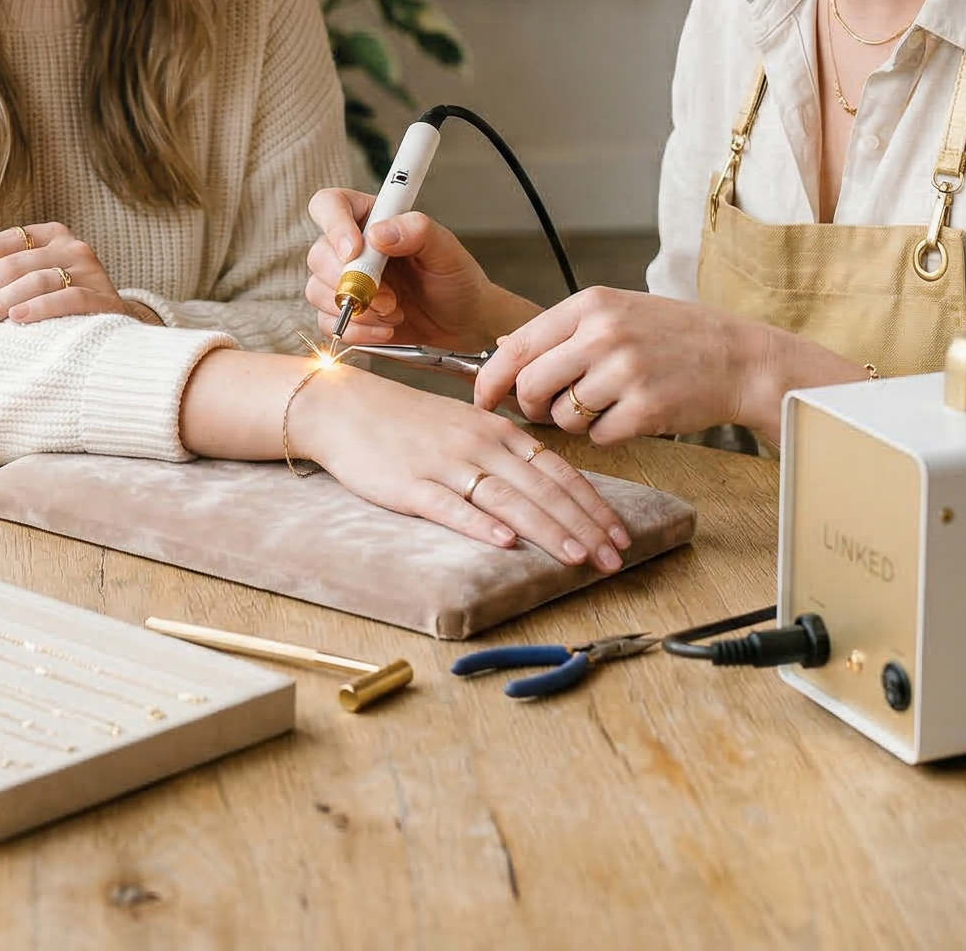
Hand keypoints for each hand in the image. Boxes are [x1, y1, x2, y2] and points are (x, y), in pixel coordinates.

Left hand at [0, 222, 156, 332]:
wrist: (117, 329)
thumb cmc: (62, 301)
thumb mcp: (28, 275)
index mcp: (48, 235)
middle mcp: (70, 246)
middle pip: (9, 265)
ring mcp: (90, 271)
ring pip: (32, 282)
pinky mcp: (105, 298)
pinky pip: (69, 300)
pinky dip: (40, 308)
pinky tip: (16, 320)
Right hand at [289, 363, 631, 568]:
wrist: (345, 408)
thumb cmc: (406, 421)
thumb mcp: (465, 426)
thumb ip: (505, 452)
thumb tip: (548, 484)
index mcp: (496, 431)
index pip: (557, 471)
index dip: (593, 504)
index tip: (620, 534)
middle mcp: (479, 445)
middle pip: (542, 489)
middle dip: (584, 525)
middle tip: (614, 558)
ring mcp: (445, 464)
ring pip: (507, 499)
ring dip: (547, 529)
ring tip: (577, 556)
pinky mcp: (410, 485)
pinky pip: (450, 506)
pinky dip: (480, 524)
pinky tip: (504, 542)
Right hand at [302, 188, 531, 352]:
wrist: (463, 322)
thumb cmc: (456, 279)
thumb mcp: (447, 251)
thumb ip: (417, 232)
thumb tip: (379, 234)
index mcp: (371, 218)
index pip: (330, 205)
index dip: (334, 225)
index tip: (355, 250)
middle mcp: (352, 247)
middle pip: (318, 254)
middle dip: (351, 282)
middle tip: (388, 298)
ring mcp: (344, 281)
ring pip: (317, 290)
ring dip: (357, 309)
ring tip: (395, 313)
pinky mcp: (345, 313)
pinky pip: (327, 322)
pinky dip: (357, 331)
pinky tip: (386, 330)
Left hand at [474, 288, 865, 445]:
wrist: (740, 358)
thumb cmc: (675, 335)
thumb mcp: (617, 312)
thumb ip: (562, 329)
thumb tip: (501, 346)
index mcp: (591, 304)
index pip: (518, 344)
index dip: (491, 378)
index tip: (481, 398)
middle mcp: (604, 333)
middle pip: (531, 386)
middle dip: (531, 407)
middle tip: (549, 411)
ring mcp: (625, 371)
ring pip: (562, 416)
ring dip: (574, 422)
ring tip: (606, 404)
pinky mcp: (646, 408)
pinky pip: (598, 437)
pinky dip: (607, 435)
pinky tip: (631, 416)